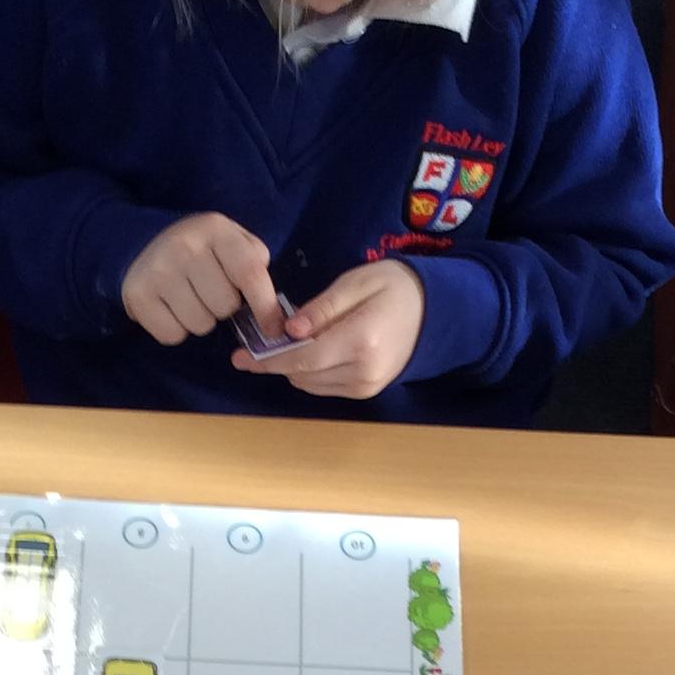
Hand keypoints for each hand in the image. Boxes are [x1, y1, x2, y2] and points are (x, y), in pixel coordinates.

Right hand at [122, 213, 281, 346]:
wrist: (142, 243)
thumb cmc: (200, 249)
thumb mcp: (231, 240)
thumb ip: (254, 261)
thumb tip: (271, 305)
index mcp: (215, 229)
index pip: (250, 273)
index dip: (266, 307)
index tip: (274, 329)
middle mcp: (185, 246)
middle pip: (225, 306)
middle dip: (224, 307)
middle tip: (210, 291)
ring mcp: (159, 270)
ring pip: (201, 324)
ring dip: (201, 320)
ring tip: (189, 298)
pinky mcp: (139, 294)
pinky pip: (173, 335)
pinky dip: (176, 329)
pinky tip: (170, 308)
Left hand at [230, 261, 423, 400]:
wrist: (434, 311)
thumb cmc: (393, 287)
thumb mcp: (355, 283)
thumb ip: (320, 309)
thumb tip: (288, 331)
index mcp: (361, 341)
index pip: (302, 359)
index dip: (268, 360)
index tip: (240, 357)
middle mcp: (363, 372)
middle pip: (302, 375)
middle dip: (277, 361)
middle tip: (259, 343)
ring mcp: (366, 386)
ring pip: (310, 384)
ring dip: (292, 367)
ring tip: (288, 343)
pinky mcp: (366, 391)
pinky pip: (324, 386)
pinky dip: (309, 372)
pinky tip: (309, 351)